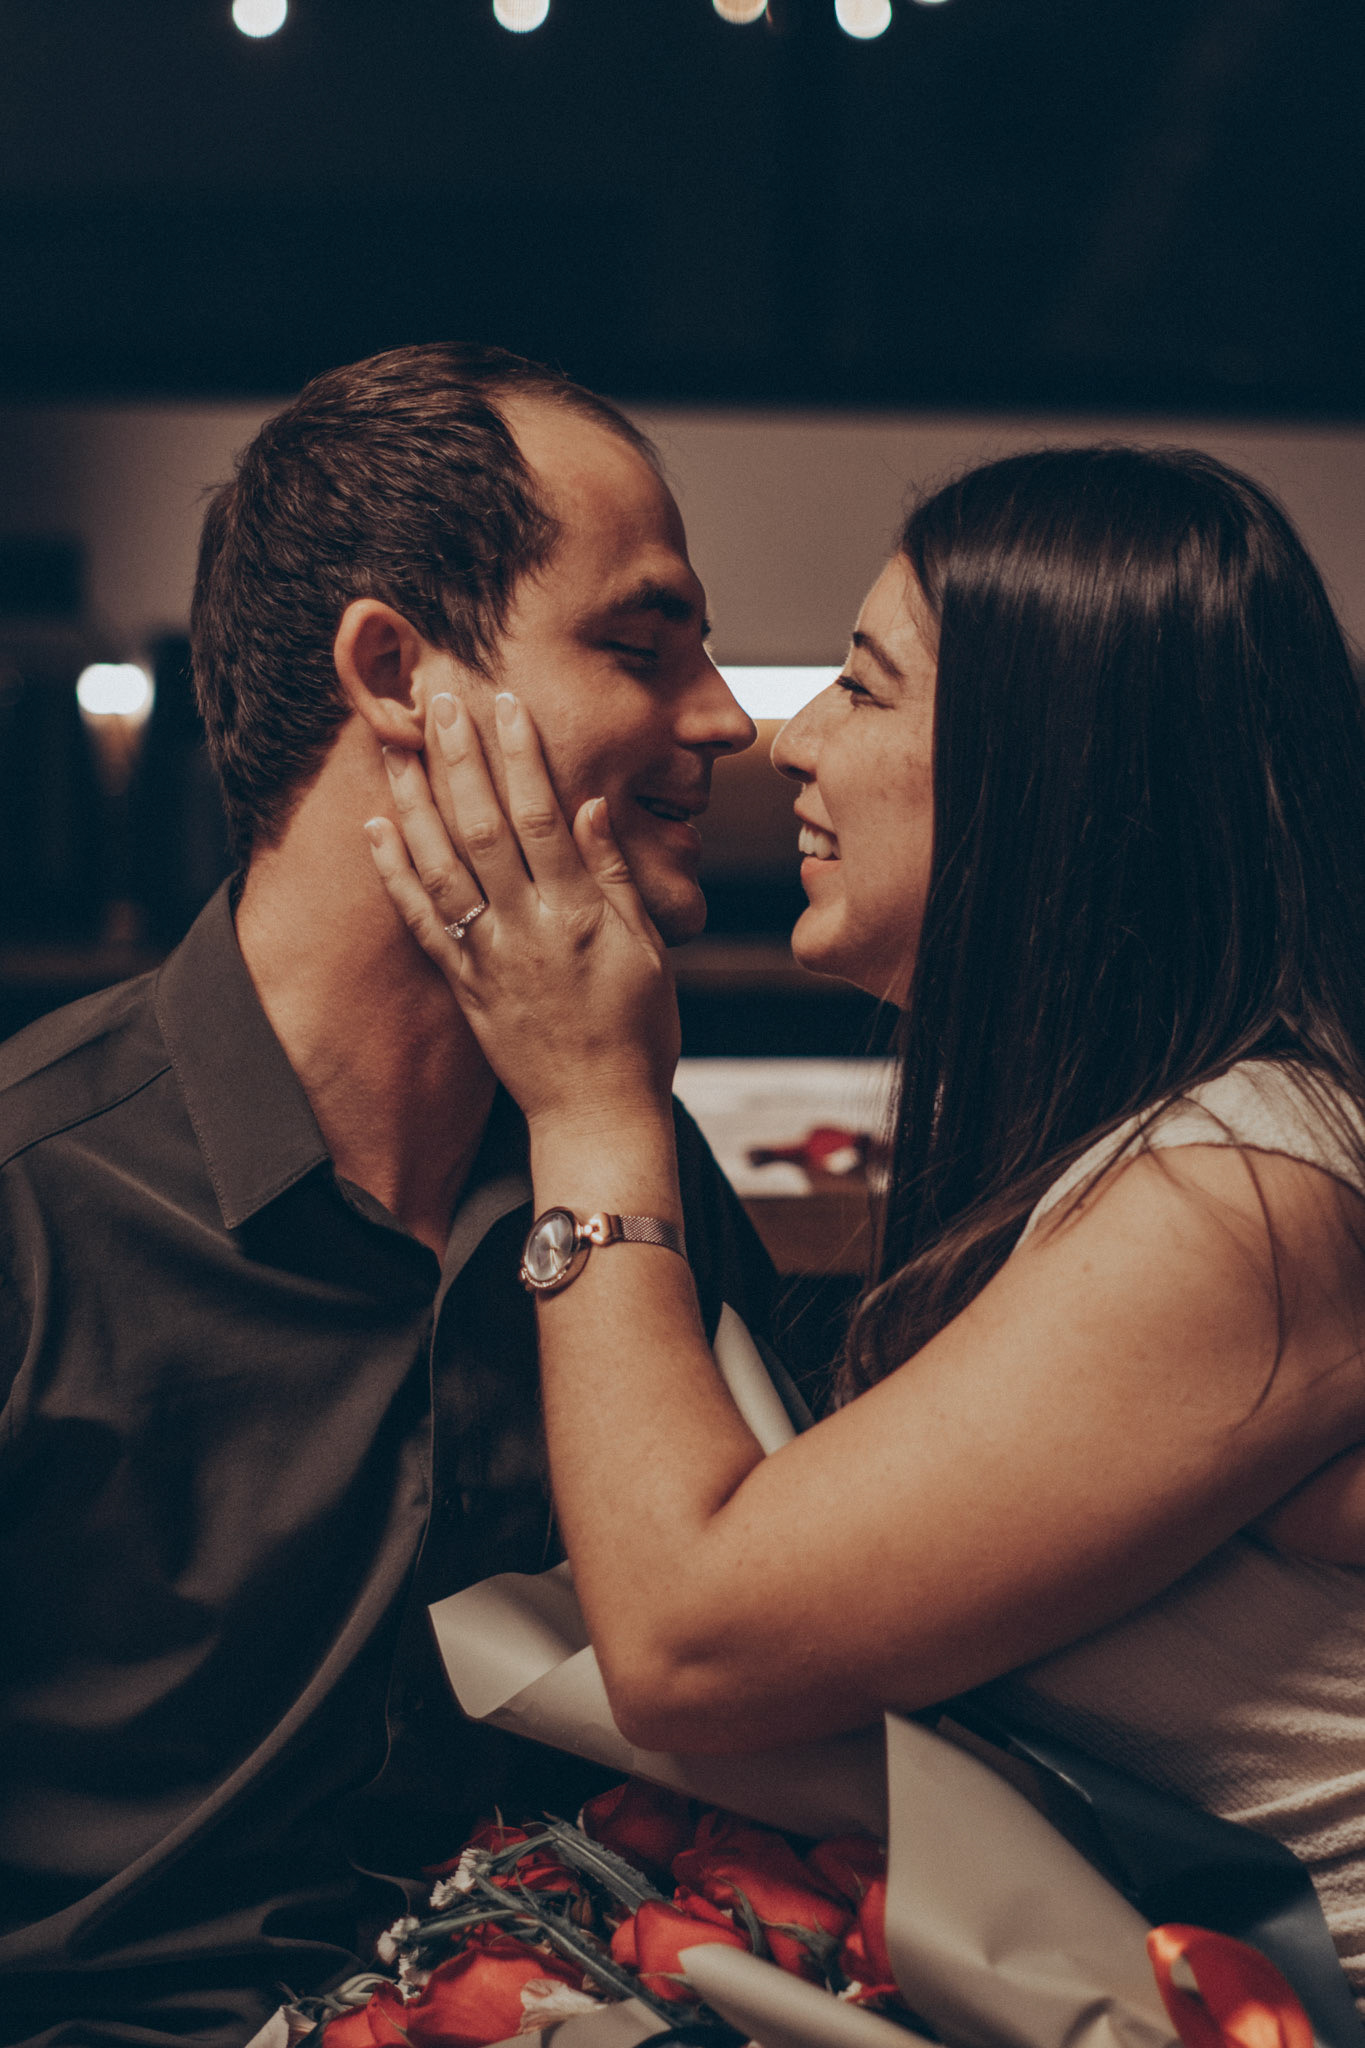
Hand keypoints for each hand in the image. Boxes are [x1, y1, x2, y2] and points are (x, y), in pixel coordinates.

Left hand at [365, 690, 680, 1133]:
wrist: (596, 1116)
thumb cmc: (636, 1035)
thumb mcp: (648, 950)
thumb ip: (613, 876)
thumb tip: (589, 806)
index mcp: (578, 915)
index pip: (541, 817)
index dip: (520, 756)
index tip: (504, 704)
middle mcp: (525, 930)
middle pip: (483, 827)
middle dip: (459, 759)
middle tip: (439, 700)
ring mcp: (486, 957)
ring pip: (440, 864)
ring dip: (415, 801)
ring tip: (396, 746)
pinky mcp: (462, 985)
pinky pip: (420, 921)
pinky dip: (395, 872)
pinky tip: (377, 828)